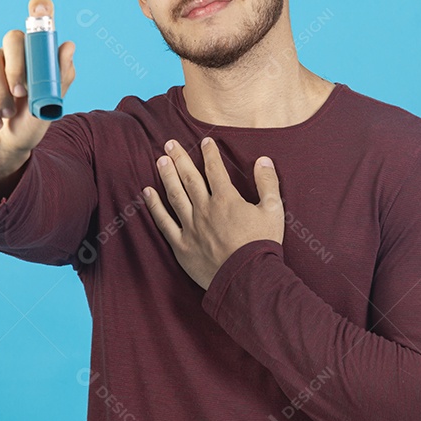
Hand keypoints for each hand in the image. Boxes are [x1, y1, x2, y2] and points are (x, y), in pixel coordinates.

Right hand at [0, 0, 75, 178]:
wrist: (4, 148)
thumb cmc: (28, 124)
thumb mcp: (49, 106)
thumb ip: (59, 77)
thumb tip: (68, 45)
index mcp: (34, 56)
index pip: (37, 22)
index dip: (40, 8)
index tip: (41, 6)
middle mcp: (10, 53)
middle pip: (12, 37)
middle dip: (17, 65)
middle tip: (21, 93)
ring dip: (0, 94)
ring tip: (7, 116)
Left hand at [141, 136, 283, 289]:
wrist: (247, 279)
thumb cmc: (261, 245)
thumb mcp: (273, 211)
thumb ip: (267, 183)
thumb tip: (263, 160)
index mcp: (226, 200)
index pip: (215, 169)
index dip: (210, 153)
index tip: (205, 141)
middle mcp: (204, 209)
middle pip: (189, 178)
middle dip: (180, 158)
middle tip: (170, 143)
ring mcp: (190, 227)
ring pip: (175, 195)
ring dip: (166, 175)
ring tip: (160, 160)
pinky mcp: (181, 245)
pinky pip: (164, 222)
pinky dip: (154, 206)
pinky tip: (147, 193)